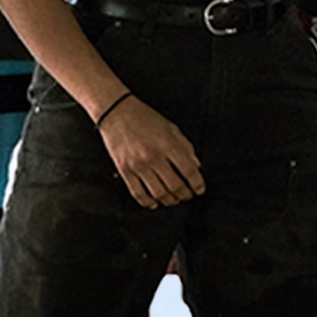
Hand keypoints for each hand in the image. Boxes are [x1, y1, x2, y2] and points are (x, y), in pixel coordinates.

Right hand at [96, 90, 205, 208]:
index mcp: (168, 145)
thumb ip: (186, 147)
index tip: (200, 189)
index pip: (189, 171)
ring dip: (169, 200)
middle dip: (185, 195)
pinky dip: (148, 202)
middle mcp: (153, 157)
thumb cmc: (145, 118)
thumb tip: (196, 167)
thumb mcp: (172, 129)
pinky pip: (137, 192)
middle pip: (175, 186)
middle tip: (188, 195)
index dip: (197, 184)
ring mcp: (137, 165)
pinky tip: (154, 203)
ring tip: (174, 200)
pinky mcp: (124, 170)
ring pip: (158, 193)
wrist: (116, 112)